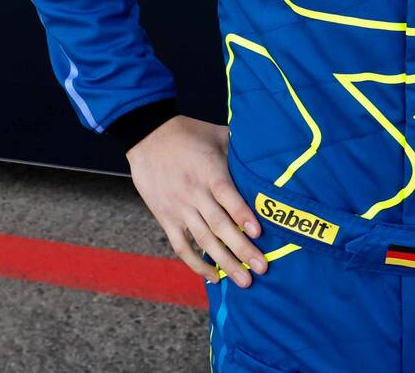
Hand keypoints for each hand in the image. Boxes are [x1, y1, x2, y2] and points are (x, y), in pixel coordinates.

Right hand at [126, 115, 268, 286]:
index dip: (243, 215)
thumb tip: (267, 152)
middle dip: (242, 249)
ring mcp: (180, 208)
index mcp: (210, 172)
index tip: (259, 233)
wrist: (147, 135)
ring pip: (204, 241)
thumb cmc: (188, 133)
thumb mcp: (217, 134)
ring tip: (243, 280)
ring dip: (224, 262)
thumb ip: (239, 149)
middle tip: (262, 268)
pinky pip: (181, 246)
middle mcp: (195, 193)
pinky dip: (196, 263)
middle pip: (220, 226)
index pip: (228, 196)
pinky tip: (213, 277)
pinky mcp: (166, 218)